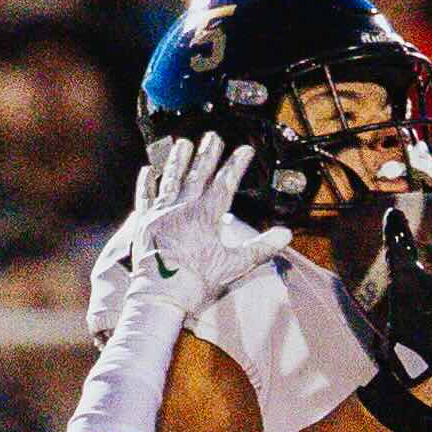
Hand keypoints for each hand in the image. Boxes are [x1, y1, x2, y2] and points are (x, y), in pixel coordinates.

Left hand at [92, 135, 285, 323]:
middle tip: (213, 136)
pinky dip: (146, 184)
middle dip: (207, 154)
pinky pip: (144, 198)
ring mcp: (161, 214)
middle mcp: (183, 208)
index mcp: (206, 216)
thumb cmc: (197, 281)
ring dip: (177, 160)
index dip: (236, 164)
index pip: (225, 183)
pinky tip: (147, 170)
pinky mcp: (144, 224)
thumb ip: (261, 247)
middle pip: (198, 175)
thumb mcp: (234, 265)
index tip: (245, 149)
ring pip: (170, 180)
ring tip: (182, 143)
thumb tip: (286, 234)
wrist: (160, 295)